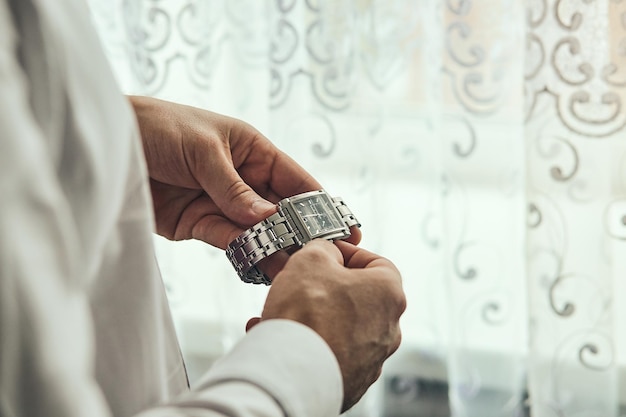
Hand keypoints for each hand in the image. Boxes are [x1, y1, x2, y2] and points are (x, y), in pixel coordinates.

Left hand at [129, 96, 360, 257]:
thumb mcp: (202, 150)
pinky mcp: (198, 224)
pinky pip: (229, 242)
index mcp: (252, 150)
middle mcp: (243, 179)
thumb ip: (233, 188)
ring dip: (274, 249)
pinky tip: (263, 267)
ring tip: (295, 270)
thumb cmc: (159, 127)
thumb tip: (266, 218)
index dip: (321, 204)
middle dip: (300, 233)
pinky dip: (245, 254)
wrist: (108, 144)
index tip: (346, 227)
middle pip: (280, 211)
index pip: (295, 181)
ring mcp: (222, 204)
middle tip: (323, 259)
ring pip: (257, 231)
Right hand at [247, 240, 405, 411]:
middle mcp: (387, 328)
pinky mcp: (350, 379)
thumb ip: (323, 249)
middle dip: (325, 287)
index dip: (349, 253)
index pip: (377, 262)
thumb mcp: (311, 259)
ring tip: (280, 312)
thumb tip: (324, 253)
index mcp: (388, 294)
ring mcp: (371, 357)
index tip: (328, 252)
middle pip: (356, 296)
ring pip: (339, 325)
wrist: (294, 373)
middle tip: (301, 281)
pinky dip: (306, 343)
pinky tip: (278, 336)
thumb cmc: (308, 317)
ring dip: (312, 316)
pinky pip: (327, 352)